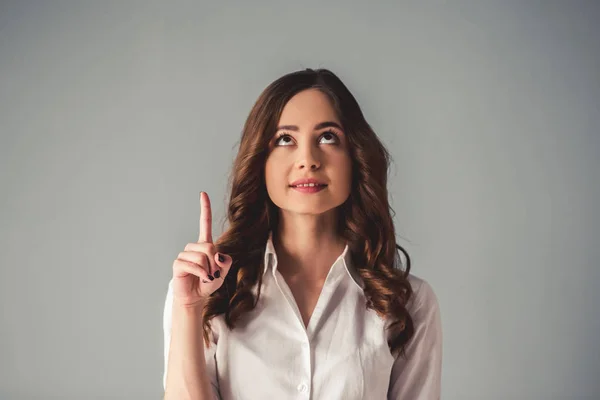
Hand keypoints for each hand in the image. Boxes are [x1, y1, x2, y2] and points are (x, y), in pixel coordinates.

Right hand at [171, 192, 231, 306]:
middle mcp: (193, 247)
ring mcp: (184, 254)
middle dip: (215, 263)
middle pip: (209, 246)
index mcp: (204, 245)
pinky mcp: (178, 264)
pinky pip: (194, 265)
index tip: (202, 194)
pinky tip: (202, 279)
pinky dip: (201, 273)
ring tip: (206, 277)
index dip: (204, 208)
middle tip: (213, 273)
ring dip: (208, 270)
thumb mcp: (223, 272)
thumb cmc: (208, 283)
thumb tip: (217, 255)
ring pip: (202, 256)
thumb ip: (226, 262)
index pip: (204, 223)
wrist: (196, 298)